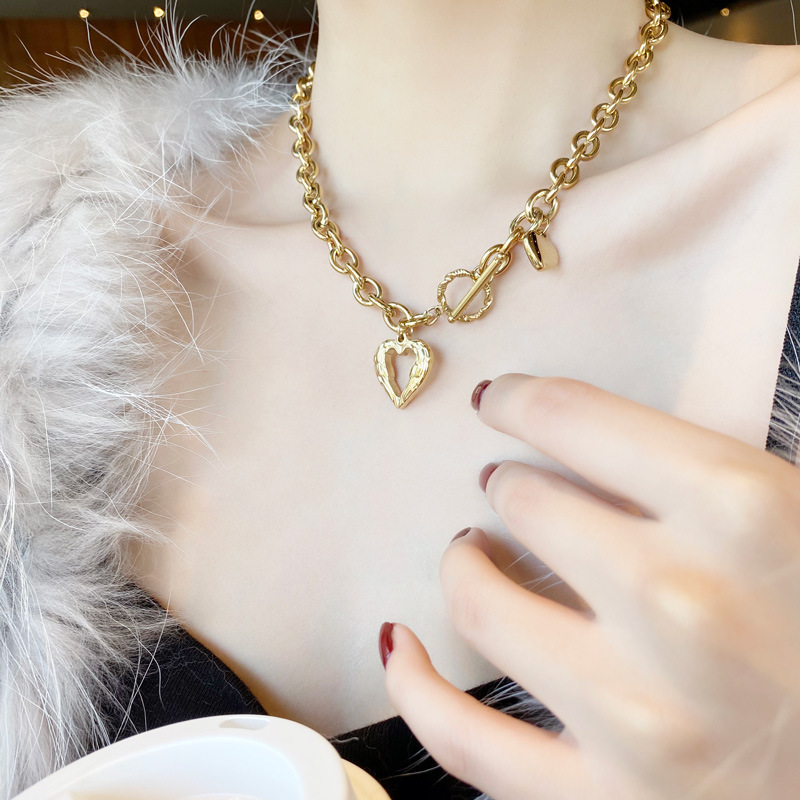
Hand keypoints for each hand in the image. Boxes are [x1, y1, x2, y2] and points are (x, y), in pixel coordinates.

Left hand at [380, 373, 799, 799]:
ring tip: (473, 554)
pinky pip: (461, 739)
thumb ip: (702, 475)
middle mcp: (682, 607)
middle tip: (510, 489)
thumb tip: (579, 439)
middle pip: (526, 501)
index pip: (578, 418)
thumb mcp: (797, 518)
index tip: (502, 402)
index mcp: (745, 512)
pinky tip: (399, 643)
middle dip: (510, 486)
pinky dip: (414, 685)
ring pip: (481, 602)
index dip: (524, 401)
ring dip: (465, 564)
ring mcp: (637, 717)